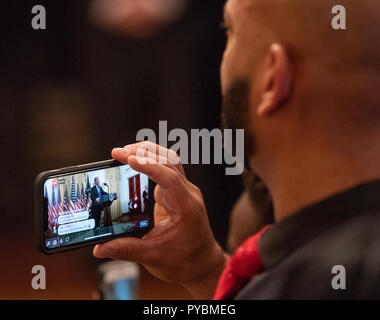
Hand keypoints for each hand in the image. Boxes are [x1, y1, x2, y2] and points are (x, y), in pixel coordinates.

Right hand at [93, 142, 227, 298]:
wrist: (202, 264)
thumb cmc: (185, 261)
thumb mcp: (153, 257)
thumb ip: (126, 250)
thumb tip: (99, 248)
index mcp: (185, 207)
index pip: (169, 177)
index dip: (149, 166)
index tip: (128, 158)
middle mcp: (187, 194)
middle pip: (169, 161)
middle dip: (143, 153)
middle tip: (118, 152)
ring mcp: (184, 191)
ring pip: (169, 161)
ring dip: (149, 153)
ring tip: (126, 151)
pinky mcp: (177, 193)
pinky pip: (166, 170)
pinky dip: (152, 162)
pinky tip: (136, 162)